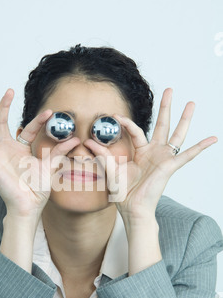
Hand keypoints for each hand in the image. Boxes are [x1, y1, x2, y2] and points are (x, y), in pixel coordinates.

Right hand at [0, 89, 79, 217]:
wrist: (30, 206)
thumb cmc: (37, 190)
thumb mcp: (50, 167)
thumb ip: (59, 152)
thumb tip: (75, 139)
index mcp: (21, 149)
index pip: (28, 129)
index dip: (38, 120)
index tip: (50, 112)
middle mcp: (7, 149)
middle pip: (2, 122)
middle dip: (4, 106)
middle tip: (9, 90)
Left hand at [84, 88, 217, 221]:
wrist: (132, 208)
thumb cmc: (123, 192)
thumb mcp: (110, 169)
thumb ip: (101, 154)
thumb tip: (87, 141)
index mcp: (141, 152)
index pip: (136, 131)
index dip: (127, 123)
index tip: (116, 116)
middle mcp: (154, 152)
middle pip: (162, 124)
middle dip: (166, 107)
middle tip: (169, 90)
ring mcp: (164, 158)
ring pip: (177, 134)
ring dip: (184, 118)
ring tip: (191, 103)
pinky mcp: (170, 166)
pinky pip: (188, 155)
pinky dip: (200, 147)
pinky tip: (212, 139)